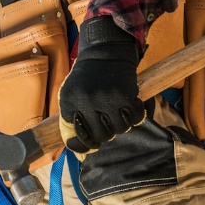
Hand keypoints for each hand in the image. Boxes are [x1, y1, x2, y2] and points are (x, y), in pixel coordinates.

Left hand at [58, 16, 146, 153]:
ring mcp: (106, 99)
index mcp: (69, 102)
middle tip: (108, 121)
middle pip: (101, 137)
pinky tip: (130, 105)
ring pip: (120, 130)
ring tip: (118, 110)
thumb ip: (74, 120)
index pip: (77, 136)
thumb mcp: (72, 94)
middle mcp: (86, 102)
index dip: (85, 142)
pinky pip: (135, 119)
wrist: (105, 51)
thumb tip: (81, 153)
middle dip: (106, 133)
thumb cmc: (88, 77)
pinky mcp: (125, 96)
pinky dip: (136, 115)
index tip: (91, 141)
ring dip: (122, 124)